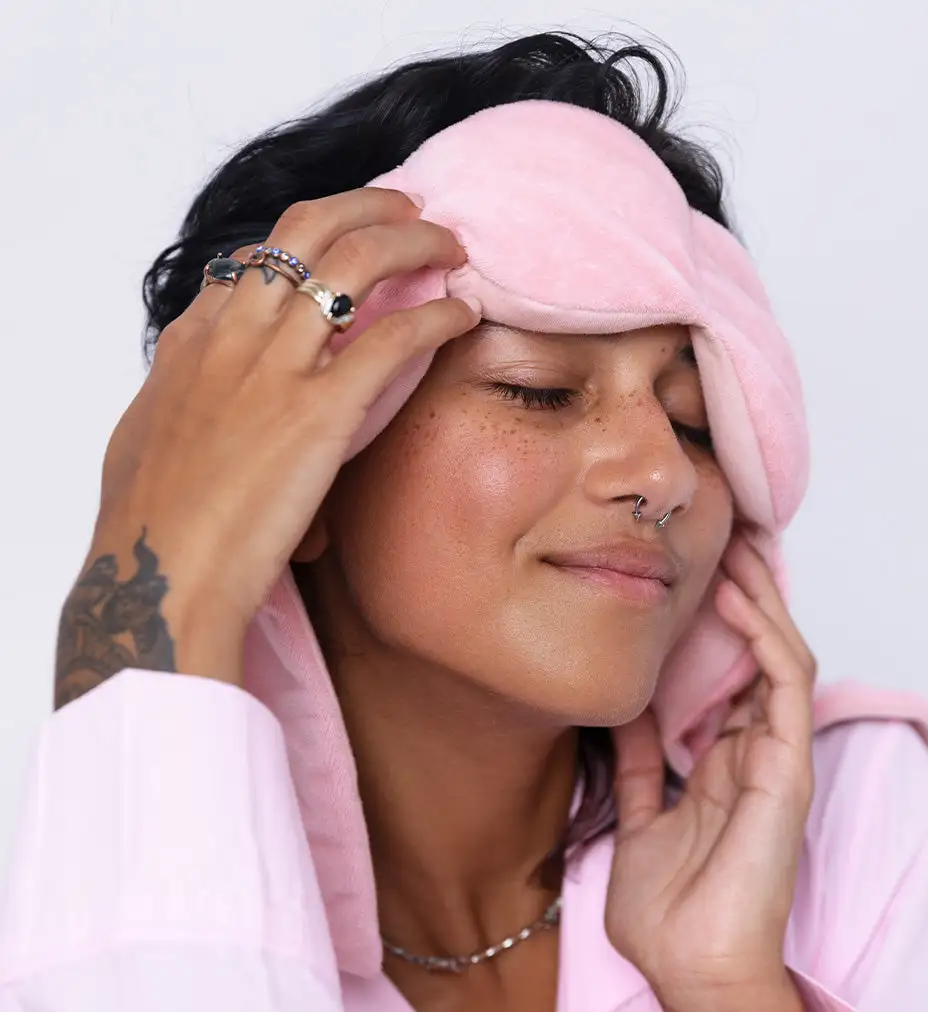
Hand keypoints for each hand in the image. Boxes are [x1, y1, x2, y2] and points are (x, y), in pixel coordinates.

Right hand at [56, 188, 478, 704]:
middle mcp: (233, 337)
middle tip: (410, 209)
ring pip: (354, 262)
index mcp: (193, 343)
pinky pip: (393, 338)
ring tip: (451, 244)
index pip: (253, 257)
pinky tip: (464, 314)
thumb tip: (202, 395)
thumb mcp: (151, 443)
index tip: (346, 241)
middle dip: (366, 205)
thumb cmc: (151, 527)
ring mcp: (275, 368)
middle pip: (305, 230)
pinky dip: (437, 315)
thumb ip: (183, 401)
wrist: (159, 577)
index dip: (309, 237)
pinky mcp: (318, 411)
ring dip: (413, 240)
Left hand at [604, 535, 816, 1006]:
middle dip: (741, 591)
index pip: (725, 670)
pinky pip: (785, 683)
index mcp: (720, 759)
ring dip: (759, 596)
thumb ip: (639, 758)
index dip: (711, 619)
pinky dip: (764, 634)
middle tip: (717, 533)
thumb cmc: (668, 909)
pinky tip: (735, 596)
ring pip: (780, 652)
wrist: (691, 970)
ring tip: (733, 543)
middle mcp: (752, 748)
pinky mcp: (787, 766)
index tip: (685, 568)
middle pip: (756, 650)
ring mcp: (774, 754)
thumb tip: (621, 700)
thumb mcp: (642, 813)